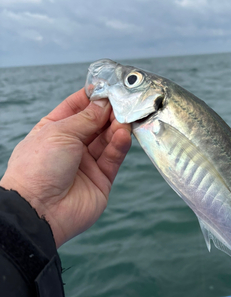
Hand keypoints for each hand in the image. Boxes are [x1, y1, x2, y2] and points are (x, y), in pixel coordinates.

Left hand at [0, 89, 131, 247]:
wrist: (39, 210)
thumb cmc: (39, 167)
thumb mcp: (60, 132)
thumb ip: (87, 118)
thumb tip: (105, 103)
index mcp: (54, 130)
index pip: (77, 107)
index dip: (92, 97)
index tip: (109, 87)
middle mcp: (72, 146)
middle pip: (96, 123)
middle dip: (109, 112)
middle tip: (124, 102)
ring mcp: (87, 164)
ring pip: (107, 140)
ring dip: (117, 128)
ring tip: (126, 119)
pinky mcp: (102, 180)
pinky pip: (113, 158)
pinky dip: (120, 145)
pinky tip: (123, 135)